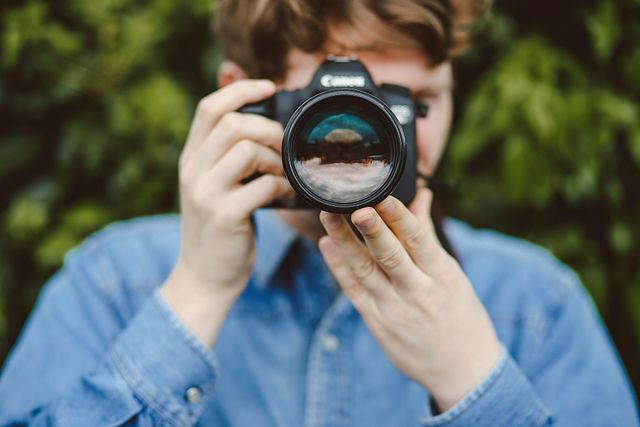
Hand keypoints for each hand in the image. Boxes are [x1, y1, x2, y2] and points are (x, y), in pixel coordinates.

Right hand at [161, 79, 293, 346]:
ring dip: (276, 159)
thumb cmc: (218, 230)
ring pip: (247, 148)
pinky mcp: (224, 215)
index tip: (270, 86)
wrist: (204, 278)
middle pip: (233, 123)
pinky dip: (282, 187)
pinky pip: (262, 185)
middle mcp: (193, 171)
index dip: (241, 89)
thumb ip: (227, 156)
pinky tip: (286, 197)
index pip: (210, 107)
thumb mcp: (214, 187)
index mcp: (191, 159)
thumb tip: (258, 123)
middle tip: (283, 149)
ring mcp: (206, 193)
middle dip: (269, 130)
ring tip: (282, 176)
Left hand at [318, 188, 500, 409]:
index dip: (399, 217)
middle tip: (353, 205)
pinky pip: (354, 292)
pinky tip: (327, 246)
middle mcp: (418, 292)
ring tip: (328, 217)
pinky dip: (339, 268)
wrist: (463, 370)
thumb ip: (428, 235)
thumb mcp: (452, 274)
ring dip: (345, 243)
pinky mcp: (378, 324)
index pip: (419, 241)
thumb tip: (421, 195)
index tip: (383, 196)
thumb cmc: (460, 315)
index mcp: (443, 276)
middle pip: (390, 256)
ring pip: (365, 272)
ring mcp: (395, 310)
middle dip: (371, 230)